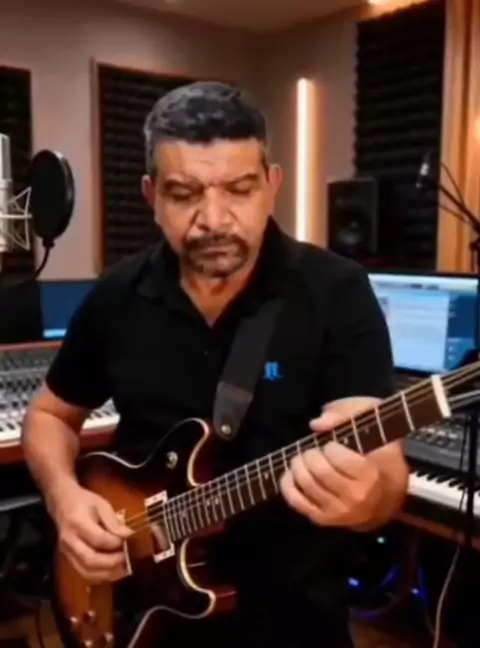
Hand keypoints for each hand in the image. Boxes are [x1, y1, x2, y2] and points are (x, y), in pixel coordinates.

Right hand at [52, 483, 132, 582]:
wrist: (62, 503)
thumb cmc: (84, 501)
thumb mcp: (101, 504)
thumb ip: (114, 521)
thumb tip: (129, 535)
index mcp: (78, 522)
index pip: (98, 538)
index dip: (115, 542)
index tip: (127, 540)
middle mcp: (70, 540)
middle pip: (89, 559)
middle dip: (111, 563)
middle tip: (126, 559)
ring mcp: (67, 552)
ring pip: (85, 571)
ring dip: (106, 574)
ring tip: (123, 570)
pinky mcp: (68, 558)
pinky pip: (83, 572)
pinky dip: (99, 576)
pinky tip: (112, 572)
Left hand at [280, 411, 382, 528]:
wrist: (388, 496)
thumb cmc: (379, 453)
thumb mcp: (371, 424)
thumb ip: (345, 416)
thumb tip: (317, 424)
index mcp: (372, 474)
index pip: (338, 458)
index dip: (330, 446)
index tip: (332, 444)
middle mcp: (356, 497)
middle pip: (320, 471)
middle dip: (311, 454)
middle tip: (314, 450)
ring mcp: (340, 511)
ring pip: (306, 484)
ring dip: (298, 466)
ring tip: (304, 458)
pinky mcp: (325, 519)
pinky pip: (297, 501)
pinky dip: (288, 484)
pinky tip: (292, 473)